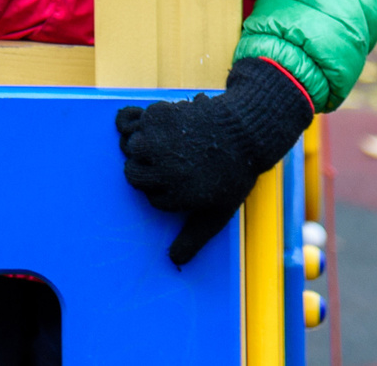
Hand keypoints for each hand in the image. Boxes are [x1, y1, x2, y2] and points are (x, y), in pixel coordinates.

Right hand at [115, 59, 314, 265]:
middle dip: (149, 168)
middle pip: (133, 173)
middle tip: (175, 158)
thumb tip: (174, 260)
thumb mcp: (217, 214)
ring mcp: (157, 141)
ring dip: (144, 143)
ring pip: (130, 146)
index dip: (164, 187)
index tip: (183, 176)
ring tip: (170, 141)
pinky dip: (143, 121)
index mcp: (174, 195)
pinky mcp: (157, 116)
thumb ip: (193, 238)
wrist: (245, 130)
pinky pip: (133, 121)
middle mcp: (161, 169)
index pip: (149, 196)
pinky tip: (165, 123)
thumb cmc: (234, 175)